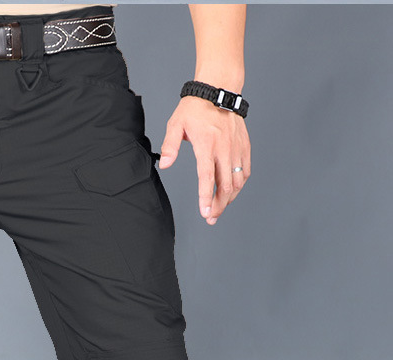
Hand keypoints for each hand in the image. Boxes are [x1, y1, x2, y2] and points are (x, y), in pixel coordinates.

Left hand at [157, 95, 249, 224]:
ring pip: (238, 181)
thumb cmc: (194, 108)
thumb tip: (164, 165)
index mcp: (207, 145)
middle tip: (211, 218)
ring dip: (229, 198)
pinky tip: (231, 193)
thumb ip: (169, 146)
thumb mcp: (175, 124)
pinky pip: (245, 171)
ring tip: (219, 209)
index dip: (206, 197)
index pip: (207, 177)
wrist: (218, 89)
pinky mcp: (244, 146)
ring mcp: (236, 148)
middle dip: (219, 205)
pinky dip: (239, 185)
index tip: (205, 213)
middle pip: (225, 185)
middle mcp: (224, 148)